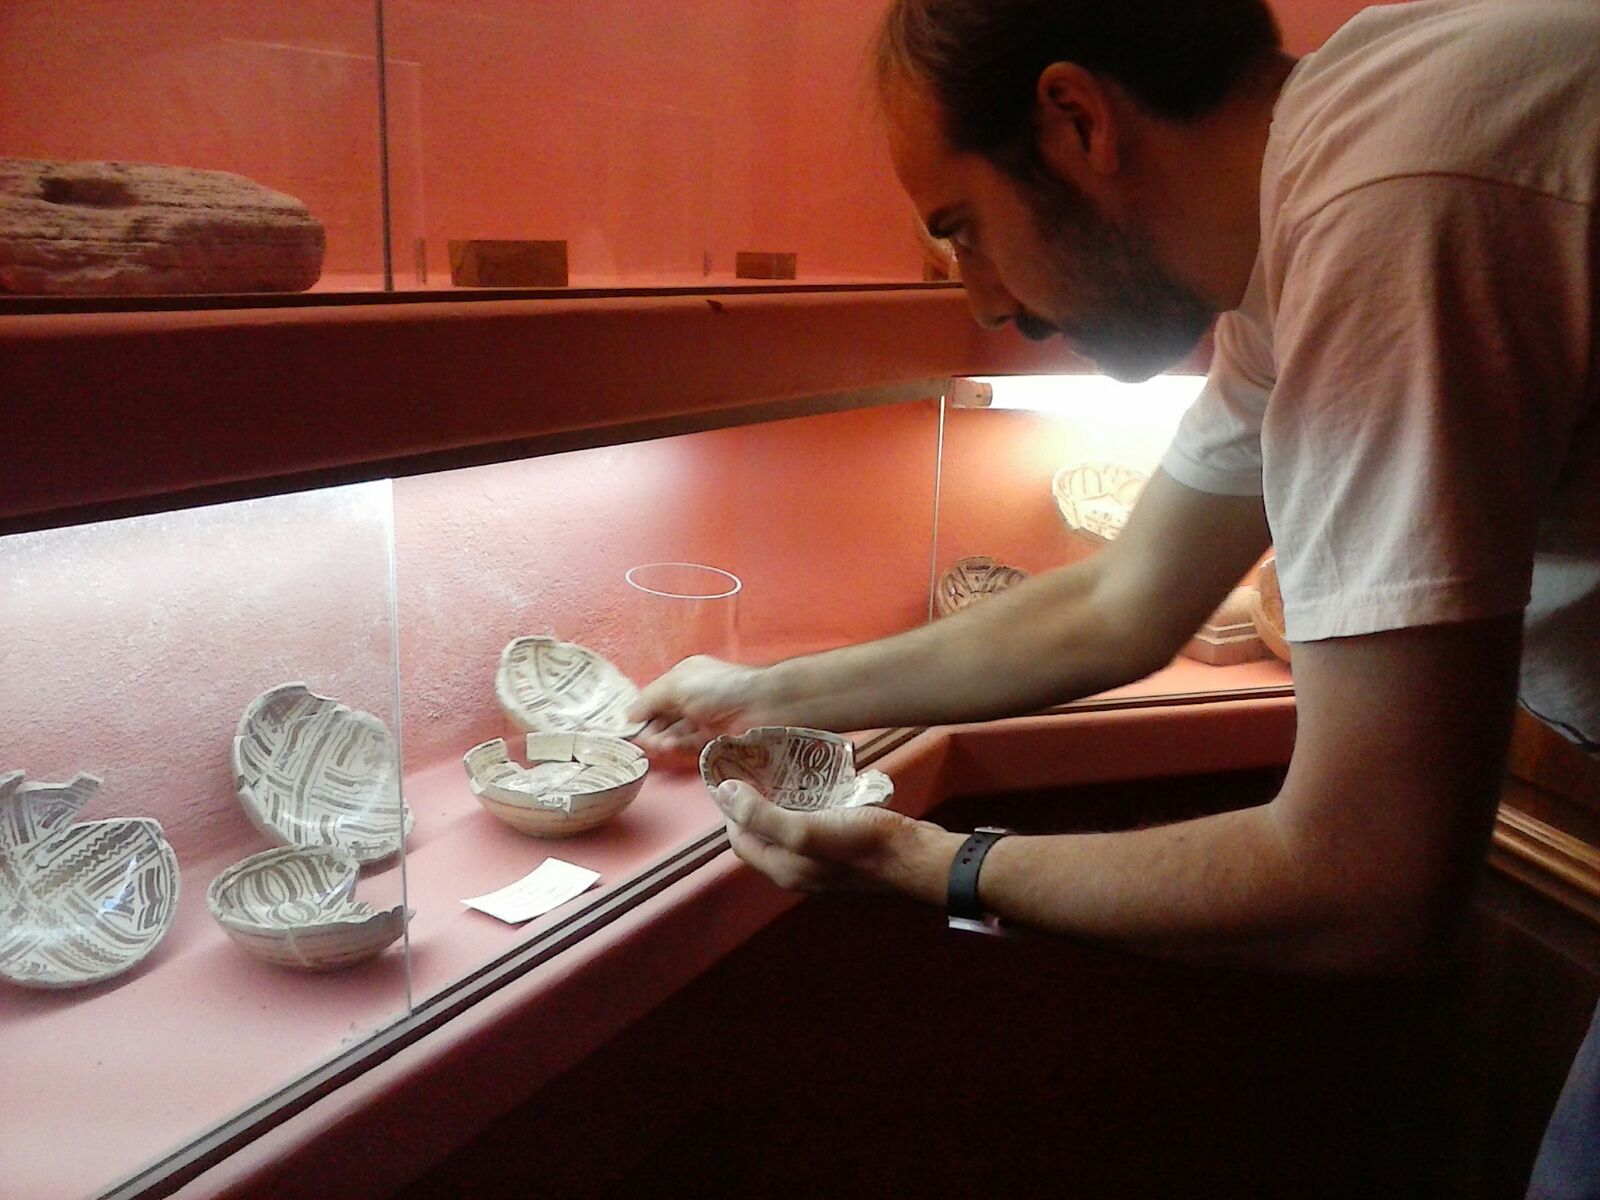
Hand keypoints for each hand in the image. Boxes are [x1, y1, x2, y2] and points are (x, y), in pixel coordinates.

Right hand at [629, 655, 765, 754]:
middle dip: (650, 729)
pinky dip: (678, 745)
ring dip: (662, 739)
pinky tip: (669, 748)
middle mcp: (691, 695)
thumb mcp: (675, 686)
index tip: (626, 730)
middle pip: (663, 716)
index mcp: (682, 677)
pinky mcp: (714, 735)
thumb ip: (649, 700)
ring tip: (657, 747)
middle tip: (643, 742)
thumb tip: (628, 715)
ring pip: (675, 731)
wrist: (761, 703)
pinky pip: (690, 742)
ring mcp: (703, 716)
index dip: (640, 713)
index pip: (654, 697)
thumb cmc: (715, 688)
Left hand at [709, 779, 953, 899]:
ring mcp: (822, 859)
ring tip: (783, 767)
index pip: (740, 839)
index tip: (733, 775)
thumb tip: (724, 792)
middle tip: (758, 766)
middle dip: (755, 801)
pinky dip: (809, 802)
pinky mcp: (842, 847)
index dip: (731, 809)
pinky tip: (816, 780)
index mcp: (783, 869)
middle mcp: (798, 868)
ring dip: (782, 799)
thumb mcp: (805, 829)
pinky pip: (815, 822)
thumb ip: (761, 815)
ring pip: (789, 827)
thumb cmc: (861, 844)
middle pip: (763, 833)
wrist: (915, 855)